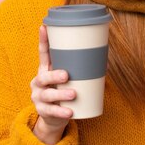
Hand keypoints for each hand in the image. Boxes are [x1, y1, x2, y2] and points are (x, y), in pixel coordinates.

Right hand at [30, 25, 75, 144]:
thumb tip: (105, 59)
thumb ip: (81, 69)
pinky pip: (51, 112)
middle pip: (44, 76)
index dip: (43, 40)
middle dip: (54, 75)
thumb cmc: (64, 91)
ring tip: (74, 94)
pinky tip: (70, 113)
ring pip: (48, 95)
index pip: (43, 53)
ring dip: (60, 95)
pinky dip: (61, 112)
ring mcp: (39, 97)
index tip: (44, 26)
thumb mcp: (69, 79)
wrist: (54, 118)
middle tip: (66, 75)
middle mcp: (39, 81)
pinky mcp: (42, 111)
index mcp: (46, 69)